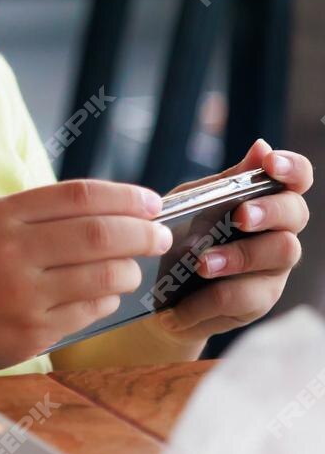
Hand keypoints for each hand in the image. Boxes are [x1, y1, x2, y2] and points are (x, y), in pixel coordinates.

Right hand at [0, 178, 173, 376]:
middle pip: (101, 234)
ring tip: (128, 270)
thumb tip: (115, 211)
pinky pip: (91, 311)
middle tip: (158, 237)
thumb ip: (37, 217)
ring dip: (129, 271)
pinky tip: (99, 296)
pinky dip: (106, 300)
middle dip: (143, 234)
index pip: (80, 196)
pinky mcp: (31, 333)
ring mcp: (22, 295)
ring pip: (106, 275)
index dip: (126, 197)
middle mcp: (10, 252)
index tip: (152, 203)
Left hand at [147, 139, 310, 348]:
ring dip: (238, 256)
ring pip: (281, 253)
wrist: (155, 296)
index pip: (296, 179)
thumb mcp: (191, 205)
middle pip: (296, 214)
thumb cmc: (180, 239)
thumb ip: (223, 183)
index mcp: (263, 202)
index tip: (270, 163)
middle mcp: (278, 232)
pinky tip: (178, 308)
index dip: (292, 168)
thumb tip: (260, 146)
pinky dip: (205, 301)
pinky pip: (244, 297)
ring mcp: (273, 269)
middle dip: (270, 211)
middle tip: (240, 217)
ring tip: (200, 264)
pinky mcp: (259, 302)